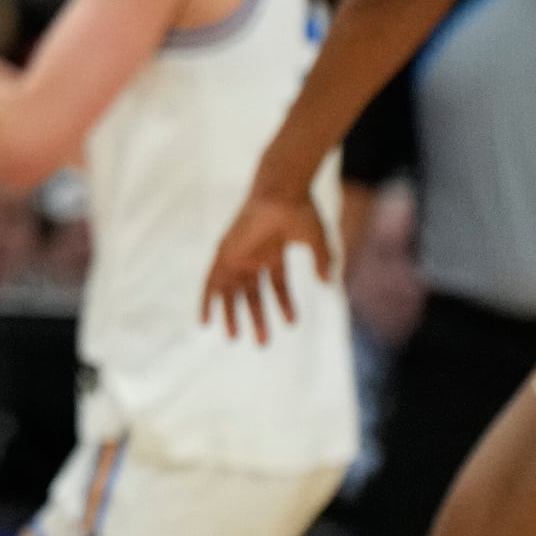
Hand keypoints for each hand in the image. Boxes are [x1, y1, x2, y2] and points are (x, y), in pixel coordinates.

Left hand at [201, 184, 329, 345]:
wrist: (282, 192)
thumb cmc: (301, 210)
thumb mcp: (317, 241)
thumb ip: (323, 262)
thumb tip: (329, 283)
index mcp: (273, 253)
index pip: (277, 287)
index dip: (285, 306)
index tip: (293, 324)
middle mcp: (253, 255)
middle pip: (252, 294)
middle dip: (257, 318)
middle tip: (261, 342)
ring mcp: (238, 254)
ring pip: (230, 291)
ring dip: (231, 314)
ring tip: (234, 338)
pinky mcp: (226, 252)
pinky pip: (211, 280)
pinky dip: (207, 300)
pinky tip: (206, 320)